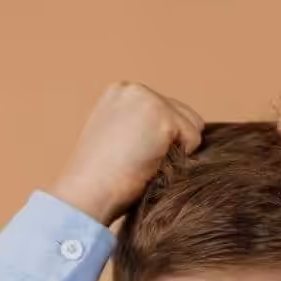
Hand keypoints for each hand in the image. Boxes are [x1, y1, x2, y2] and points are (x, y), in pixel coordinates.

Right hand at [49, 81, 204, 226]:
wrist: (86, 192)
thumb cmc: (100, 180)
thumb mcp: (117, 139)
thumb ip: (141, 127)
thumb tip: (175, 138)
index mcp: (120, 92)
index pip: (167, 110)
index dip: (161, 139)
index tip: (134, 156)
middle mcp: (134, 88)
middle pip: (185, 114)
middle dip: (172, 142)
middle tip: (141, 162)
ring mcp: (149, 100)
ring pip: (192, 126)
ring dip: (176, 149)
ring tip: (146, 163)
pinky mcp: (163, 117)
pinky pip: (193, 140)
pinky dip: (180, 159)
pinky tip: (149, 165)